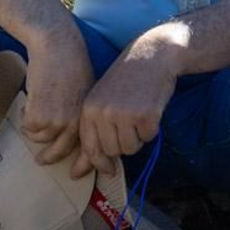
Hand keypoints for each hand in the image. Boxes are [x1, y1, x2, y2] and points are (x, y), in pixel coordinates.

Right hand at [19, 23, 95, 167]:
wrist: (58, 47)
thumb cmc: (71, 65)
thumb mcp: (87, 91)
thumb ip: (82, 114)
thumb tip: (77, 135)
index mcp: (90, 117)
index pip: (89, 149)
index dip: (86, 165)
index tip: (78, 175)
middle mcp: (77, 123)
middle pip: (61, 152)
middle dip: (49, 158)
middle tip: (41, 161)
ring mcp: (58, 121)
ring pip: (41, 139)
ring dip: (36, 128)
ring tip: (37, 108)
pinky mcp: (40, 117)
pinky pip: (29, 128)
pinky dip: (26, 116)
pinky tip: (31, 99)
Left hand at [70, 24, 181, 178]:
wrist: (153, 54)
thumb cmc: (127, 80)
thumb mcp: (102, 101)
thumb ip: (91, 135)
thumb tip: (75, 175)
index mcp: (88, 110)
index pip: (90, 149)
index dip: (99, 163)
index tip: (108, 170)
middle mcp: (103, 113)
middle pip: (112, 152)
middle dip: (123, 143)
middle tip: (130, 123)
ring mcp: (124, 114)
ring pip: (130, 148)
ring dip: (138, 137)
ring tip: (139, 114)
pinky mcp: (146, 115)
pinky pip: (148, 138)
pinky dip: (152, 129)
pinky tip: (151, 109)